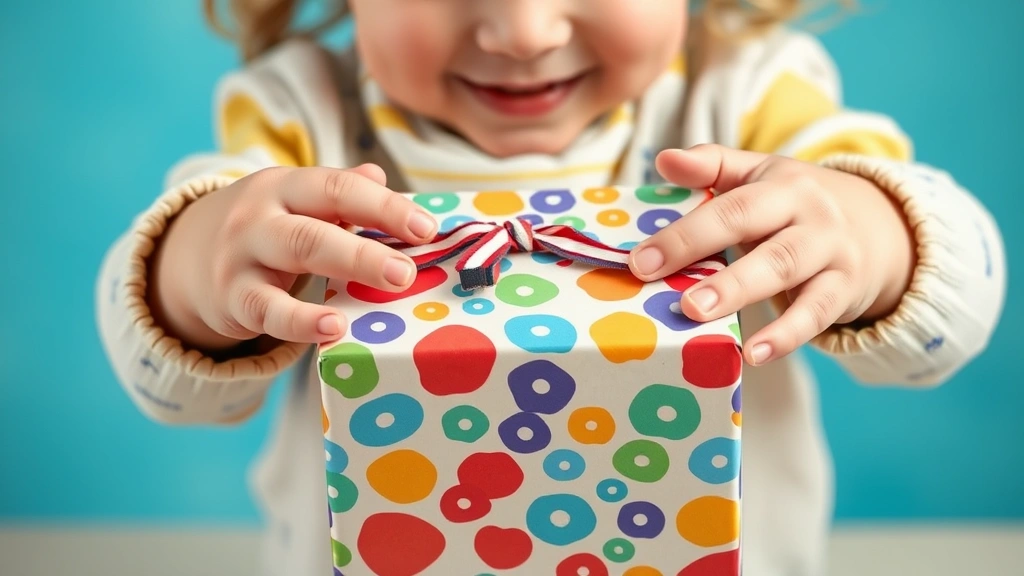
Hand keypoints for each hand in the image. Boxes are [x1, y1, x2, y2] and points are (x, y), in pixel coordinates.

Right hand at [150, 164, 437, 349]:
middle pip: (318, 223)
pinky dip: (301, 321)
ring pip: (297, 253)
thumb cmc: (267, 229)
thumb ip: (338, 194)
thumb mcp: (295, 204)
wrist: (189, 257)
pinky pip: (269, 310)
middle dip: (368, 244)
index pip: (338, 188)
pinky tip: (333, 327)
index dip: (383, 206)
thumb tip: (379, 176)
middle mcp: (261, 214)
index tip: (425, 228)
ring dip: (350, 266)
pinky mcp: (234, 298)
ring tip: (391, 284)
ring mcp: (243, 256)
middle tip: (410, 267)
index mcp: (285, 186)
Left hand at [628, 145, 913, 365]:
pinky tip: (753, 354)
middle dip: (699, 250)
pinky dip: (785, 336)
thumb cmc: (797, 206)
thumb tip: (664, 159)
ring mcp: (829, 251)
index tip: (640, 260)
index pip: (726, 204)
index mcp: (779, 184)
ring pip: (782, 268)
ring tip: (698, 315)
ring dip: (737, 292)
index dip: (682, 231)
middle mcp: (807, 212)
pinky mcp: (844, 290)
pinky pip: (815, 315)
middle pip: (750, 226)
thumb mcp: (762, 175)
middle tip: (653, 278)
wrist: (882, 228)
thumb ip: (712, 165)